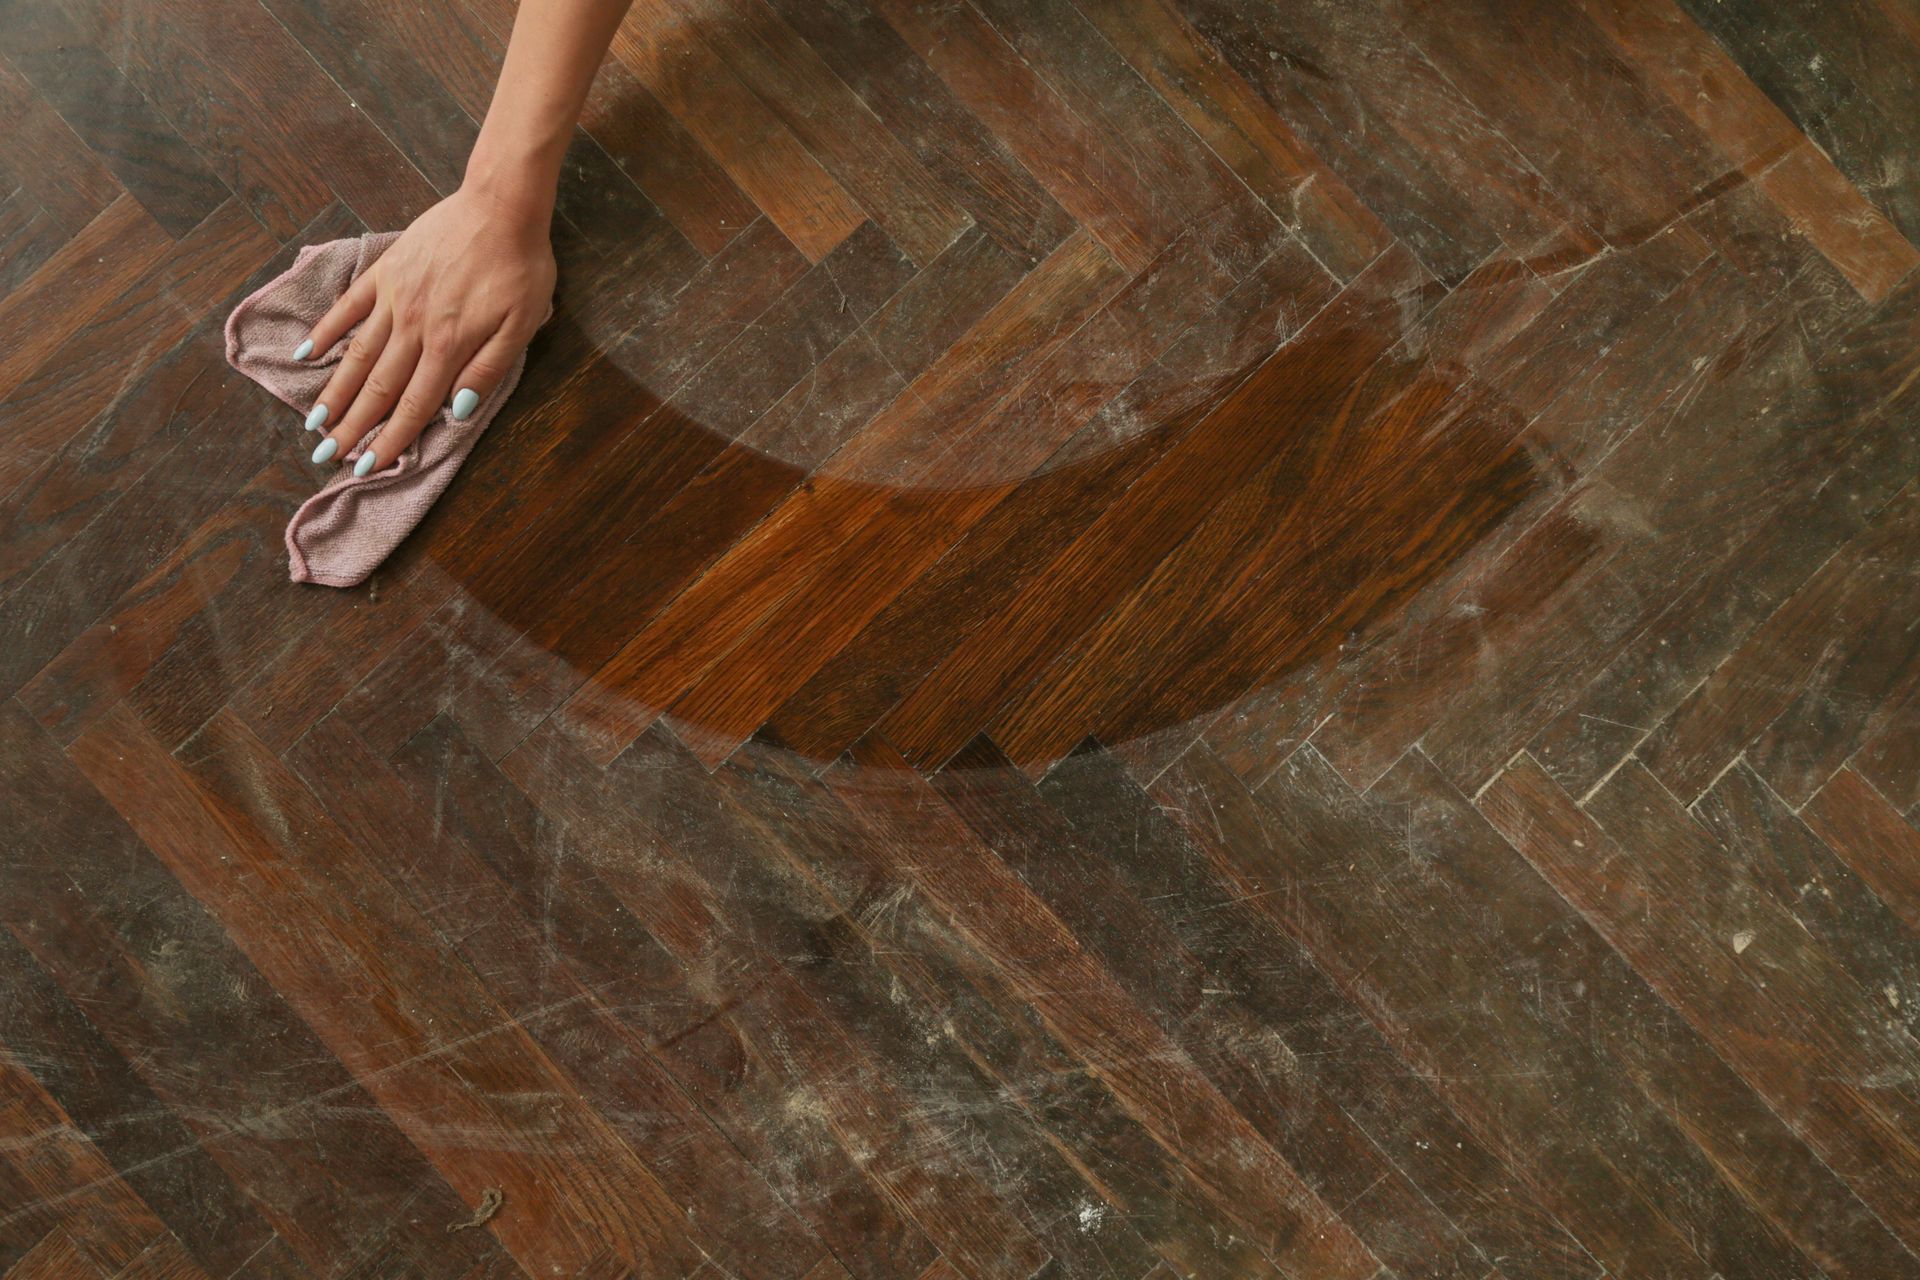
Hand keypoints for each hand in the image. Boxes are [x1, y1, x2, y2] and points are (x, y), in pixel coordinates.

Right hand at [298, 182, 555, 474]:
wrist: (501, 204)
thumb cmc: (520, 268)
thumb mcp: (522, 325)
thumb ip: (487, 369)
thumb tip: (455, 411)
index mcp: (449, 346)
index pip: (413, 405)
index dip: (389, 439)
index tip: (365, 467)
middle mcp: (414, 326)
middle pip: (378, 387)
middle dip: (352, 427)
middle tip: (326, 456)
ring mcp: (395, 297)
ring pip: (357, 353)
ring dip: (334, 390)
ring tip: (313, 421)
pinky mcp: (386, 271)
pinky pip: (348, 306)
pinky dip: (326, 330)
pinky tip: (306, 352)